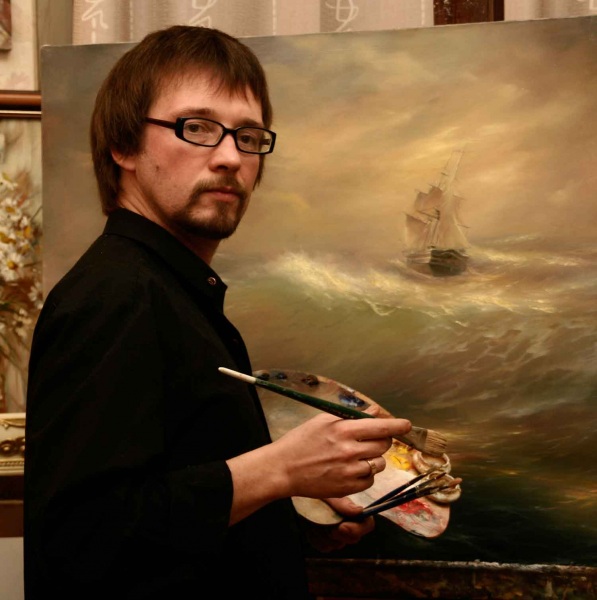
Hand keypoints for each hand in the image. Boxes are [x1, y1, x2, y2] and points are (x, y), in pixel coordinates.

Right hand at [270, 405, 410, 499]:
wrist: (283, 469)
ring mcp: (349, 471)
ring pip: (379, 464)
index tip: (406, 424)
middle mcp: (349, 450)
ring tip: (356, 455)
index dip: (397, 425)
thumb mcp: (323, 421)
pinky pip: (369, 480)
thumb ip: (349, 417)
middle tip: (372, 440)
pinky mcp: (347, 488)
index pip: (380, 427)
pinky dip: (365, 474)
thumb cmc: (300, 441)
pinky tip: (351, 469)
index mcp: (342, 430)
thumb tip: (373, 413)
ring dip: (374, 459)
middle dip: (383, 441)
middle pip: (383, 445)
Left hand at [303, 497, 374, 552]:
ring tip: (315, 521)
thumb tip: (360, 511)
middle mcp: (348, 524)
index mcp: (353, 512)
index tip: (342, 526)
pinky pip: (324, 547)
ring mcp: (337, 534)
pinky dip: (316, 538)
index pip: (367, 525)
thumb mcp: (328, 494)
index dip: (358, 529)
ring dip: (324, 534)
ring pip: (337, 545)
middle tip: (325, 524)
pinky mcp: (325, 541)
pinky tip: (310, 527)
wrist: (300, 497)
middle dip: (339, 533)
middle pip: (353, 539)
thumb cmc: (316, 491)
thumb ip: (342, 503)